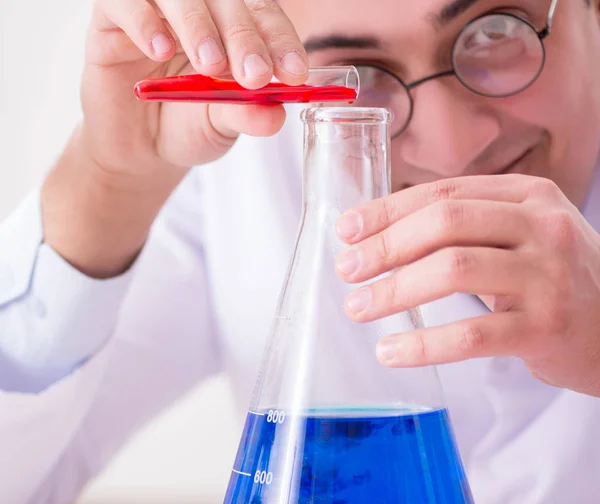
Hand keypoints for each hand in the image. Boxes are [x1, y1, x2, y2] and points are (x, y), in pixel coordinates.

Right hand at [43, 0, 307, 277]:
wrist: (140, 150)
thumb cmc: (186, 128)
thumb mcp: (222, 125)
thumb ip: (246, 114)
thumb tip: (275, 114)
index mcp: (234, 27)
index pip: (263, 16)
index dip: (280, 40)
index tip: (294, 73)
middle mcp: (200, 10)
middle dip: (244, 36)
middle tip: (254, 74)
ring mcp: (156, 9)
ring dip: (198, 26)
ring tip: (210, 66)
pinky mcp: (112, 18)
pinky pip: (124, 2)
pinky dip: (145, 21)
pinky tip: (161, 50)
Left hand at [334, 174, 599, 396]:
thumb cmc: (553, 279)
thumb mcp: (520, 234)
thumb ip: (466, 226)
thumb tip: (381, 234)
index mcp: (527, 196)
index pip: (443, 192)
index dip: (388, 210)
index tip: (347, 230)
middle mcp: (542, 226)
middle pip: (445, 222)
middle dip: (385, 246)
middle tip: (347, 269)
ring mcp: (548, 275)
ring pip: (453, 270)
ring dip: (394, 290)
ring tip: (358, 307)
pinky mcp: (546, 327)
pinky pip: (471, 334)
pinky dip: (423, 344)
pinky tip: (391, 351)